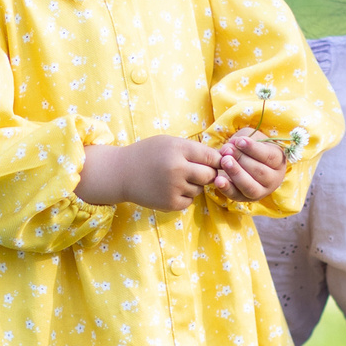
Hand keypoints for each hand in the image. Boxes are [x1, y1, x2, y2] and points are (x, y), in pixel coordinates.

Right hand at [76, 134, 221, 210]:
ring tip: (175, 178)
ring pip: (200, 189)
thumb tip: (224, 159)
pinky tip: (169, 189)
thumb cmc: (148, 154)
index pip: (212, 157)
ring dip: (193, 185)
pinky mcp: (170, 203)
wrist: (121, 173)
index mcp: (178, 149)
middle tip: (195, 171)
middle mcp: (177, 168)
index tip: (212, 162)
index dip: (216, 160)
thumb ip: (194, 149)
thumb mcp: (169, 142)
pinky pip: (189, 201)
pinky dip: (184, 196)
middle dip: (207, 174)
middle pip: (210, 175)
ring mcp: (173, 187)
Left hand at [210, 130, 286, 200]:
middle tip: (227, 150)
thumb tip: (229, 148)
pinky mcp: (245, 199)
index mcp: (279, 161)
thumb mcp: (250, 138)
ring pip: (250, 187)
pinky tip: (218, 180)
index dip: (254, 149)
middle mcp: (273, 179)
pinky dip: (226, 188)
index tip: (239, 141)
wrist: (245, 161)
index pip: (269, 156)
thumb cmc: (249, 147)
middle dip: (242, 160)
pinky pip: (236, 196)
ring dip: (236, 173)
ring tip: (224, 161)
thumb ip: (242, 141)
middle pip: (260, 172)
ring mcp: (261, 192)